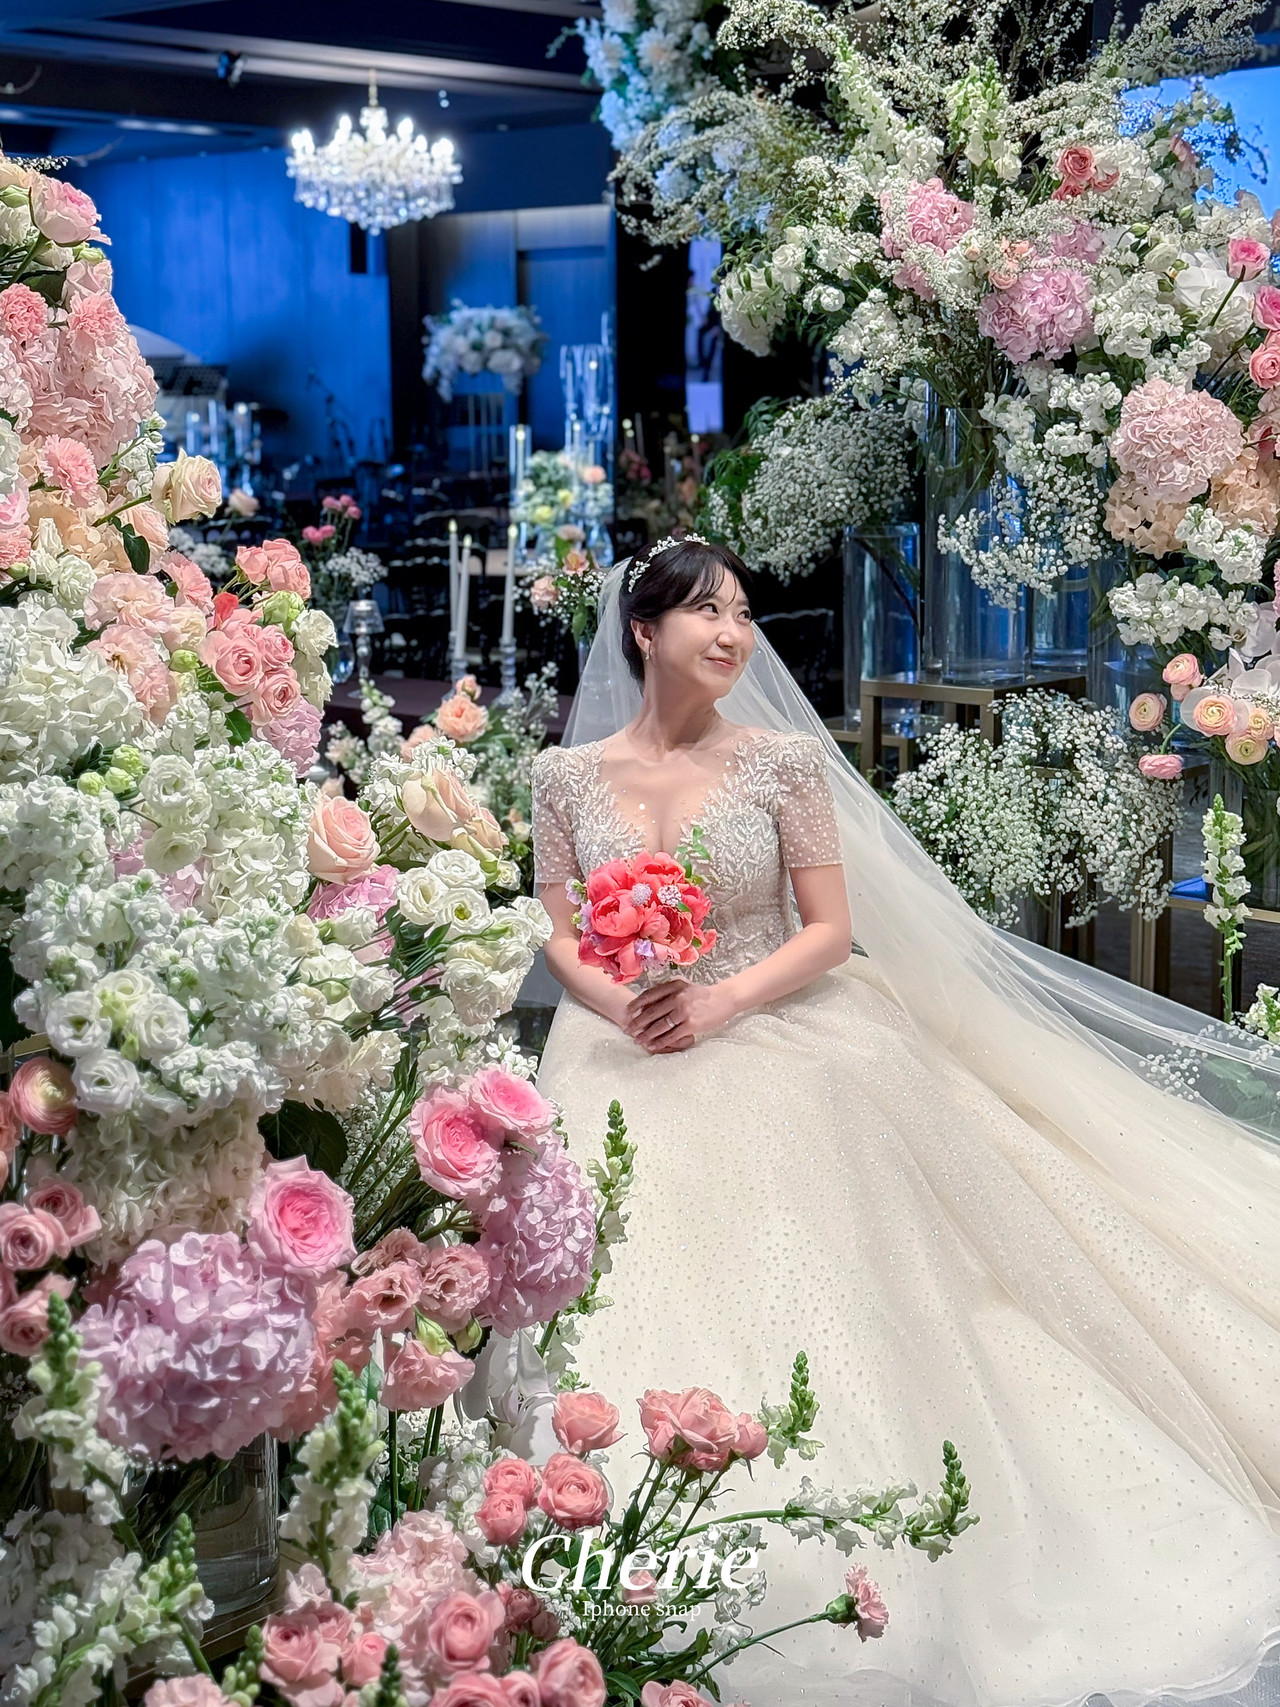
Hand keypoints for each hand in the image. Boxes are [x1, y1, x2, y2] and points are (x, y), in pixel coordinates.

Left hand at [621, 977, 736, 1053]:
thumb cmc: (702, 994)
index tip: (627, 1012)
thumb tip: (647, 1001)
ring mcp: (684, 1011)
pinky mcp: (691, 1025)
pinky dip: (660, 1042)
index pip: (649, 995)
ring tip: (637, 1041)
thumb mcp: (684, 986)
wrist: (724, 999)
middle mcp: (677, 997)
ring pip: (660, 1026)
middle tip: (628, 1030)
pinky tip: (652, 1046)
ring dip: (646, 1035)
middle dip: (638, 1023)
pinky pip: (671, 1035)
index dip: (636, 1004)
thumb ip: (667, 991)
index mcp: (673, 986)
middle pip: (652, 1012)